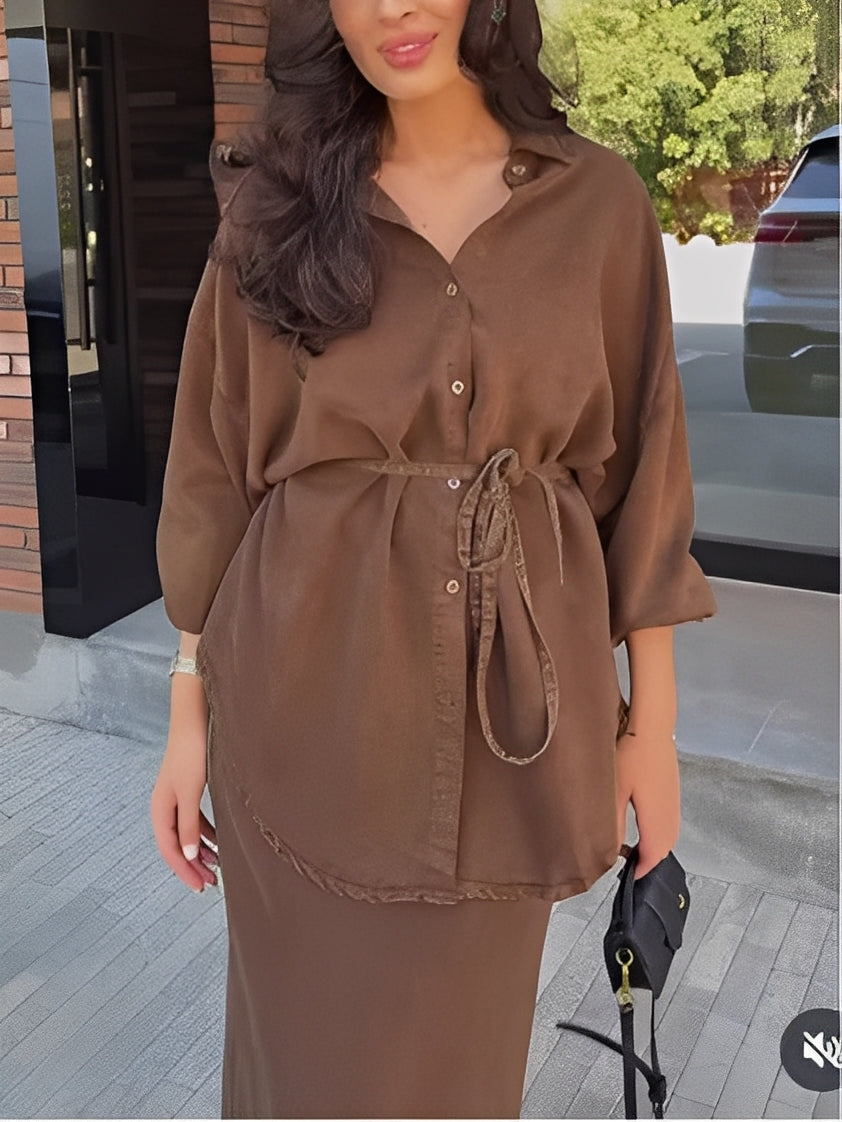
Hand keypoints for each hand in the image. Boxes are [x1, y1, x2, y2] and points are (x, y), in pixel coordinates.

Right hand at [150, 722, 218, 892]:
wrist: (195, 721)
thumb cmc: (192, 753)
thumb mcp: (191, 792)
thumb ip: (189, 824)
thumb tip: (187, 855)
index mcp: (160, 810)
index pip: (170, 850)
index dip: (184, 871)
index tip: (200, 887)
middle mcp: (165, 807)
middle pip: (176, 845)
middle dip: (192, 866)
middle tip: (210, 884)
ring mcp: (177, 799)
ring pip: (186, 834)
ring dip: (200, 852)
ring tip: (216, 867)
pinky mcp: (189, 790)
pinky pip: (195, 821)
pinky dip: (205, 834)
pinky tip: (218, 842)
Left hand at [615, 728, 679, 879]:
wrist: (652, 728)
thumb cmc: (631, 756)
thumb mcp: (615, 792)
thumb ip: (615, 824)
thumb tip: (614, 851)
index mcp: (656, 818)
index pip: (653, 855)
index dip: (643, 870)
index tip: (630, 878)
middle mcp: (670, 814)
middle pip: (664, 849)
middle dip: (650, 862)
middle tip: (631, 868)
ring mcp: (674, 802)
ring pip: (669, 836)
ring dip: (656, 848)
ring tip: (636, 852)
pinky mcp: (673, 792)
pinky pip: (669, 823)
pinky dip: (660, 834)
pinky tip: (645, 828)